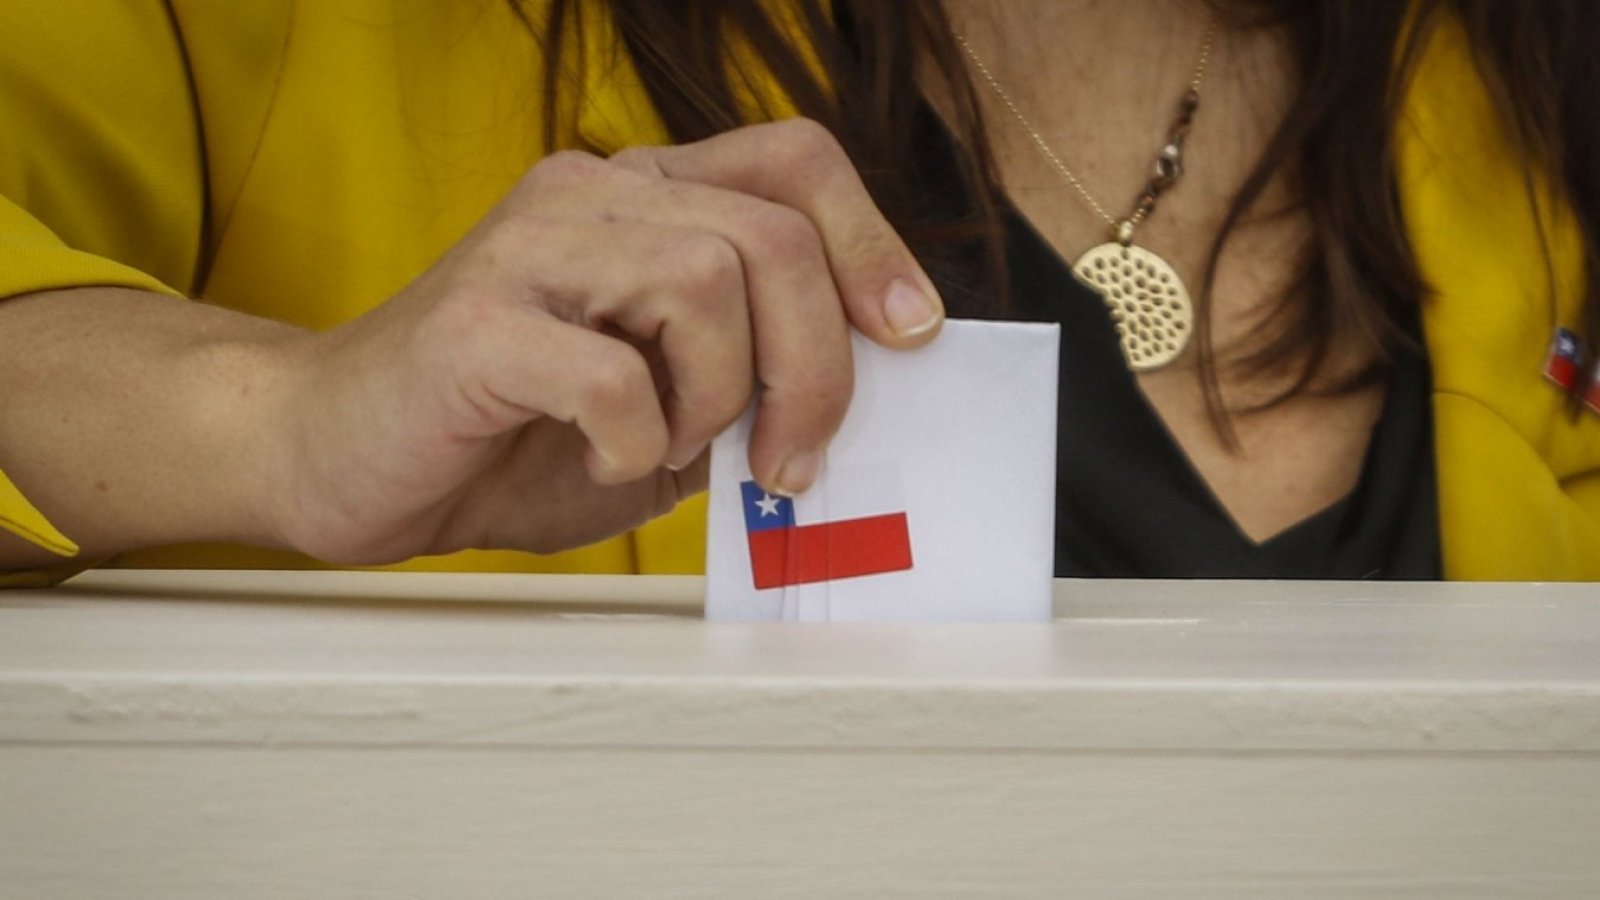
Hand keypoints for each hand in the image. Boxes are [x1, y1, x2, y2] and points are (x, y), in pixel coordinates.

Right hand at [272, 119, 944, 563]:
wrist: (341, 458)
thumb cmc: (509, 435)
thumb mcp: (664, 407)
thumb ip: (747, 378)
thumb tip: (858, 395)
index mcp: (642, 200)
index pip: (792, 161)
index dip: (871, 240)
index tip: (910, 333)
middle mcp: (588, 195)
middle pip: (768, 238)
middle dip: (814, 367)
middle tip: (790, 458)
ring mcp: (527, 246)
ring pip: (704, 282)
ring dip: (713, 398)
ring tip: (663, 444)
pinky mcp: (474, 320)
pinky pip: (610, 373)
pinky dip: (631, 439)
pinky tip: (601, 455)